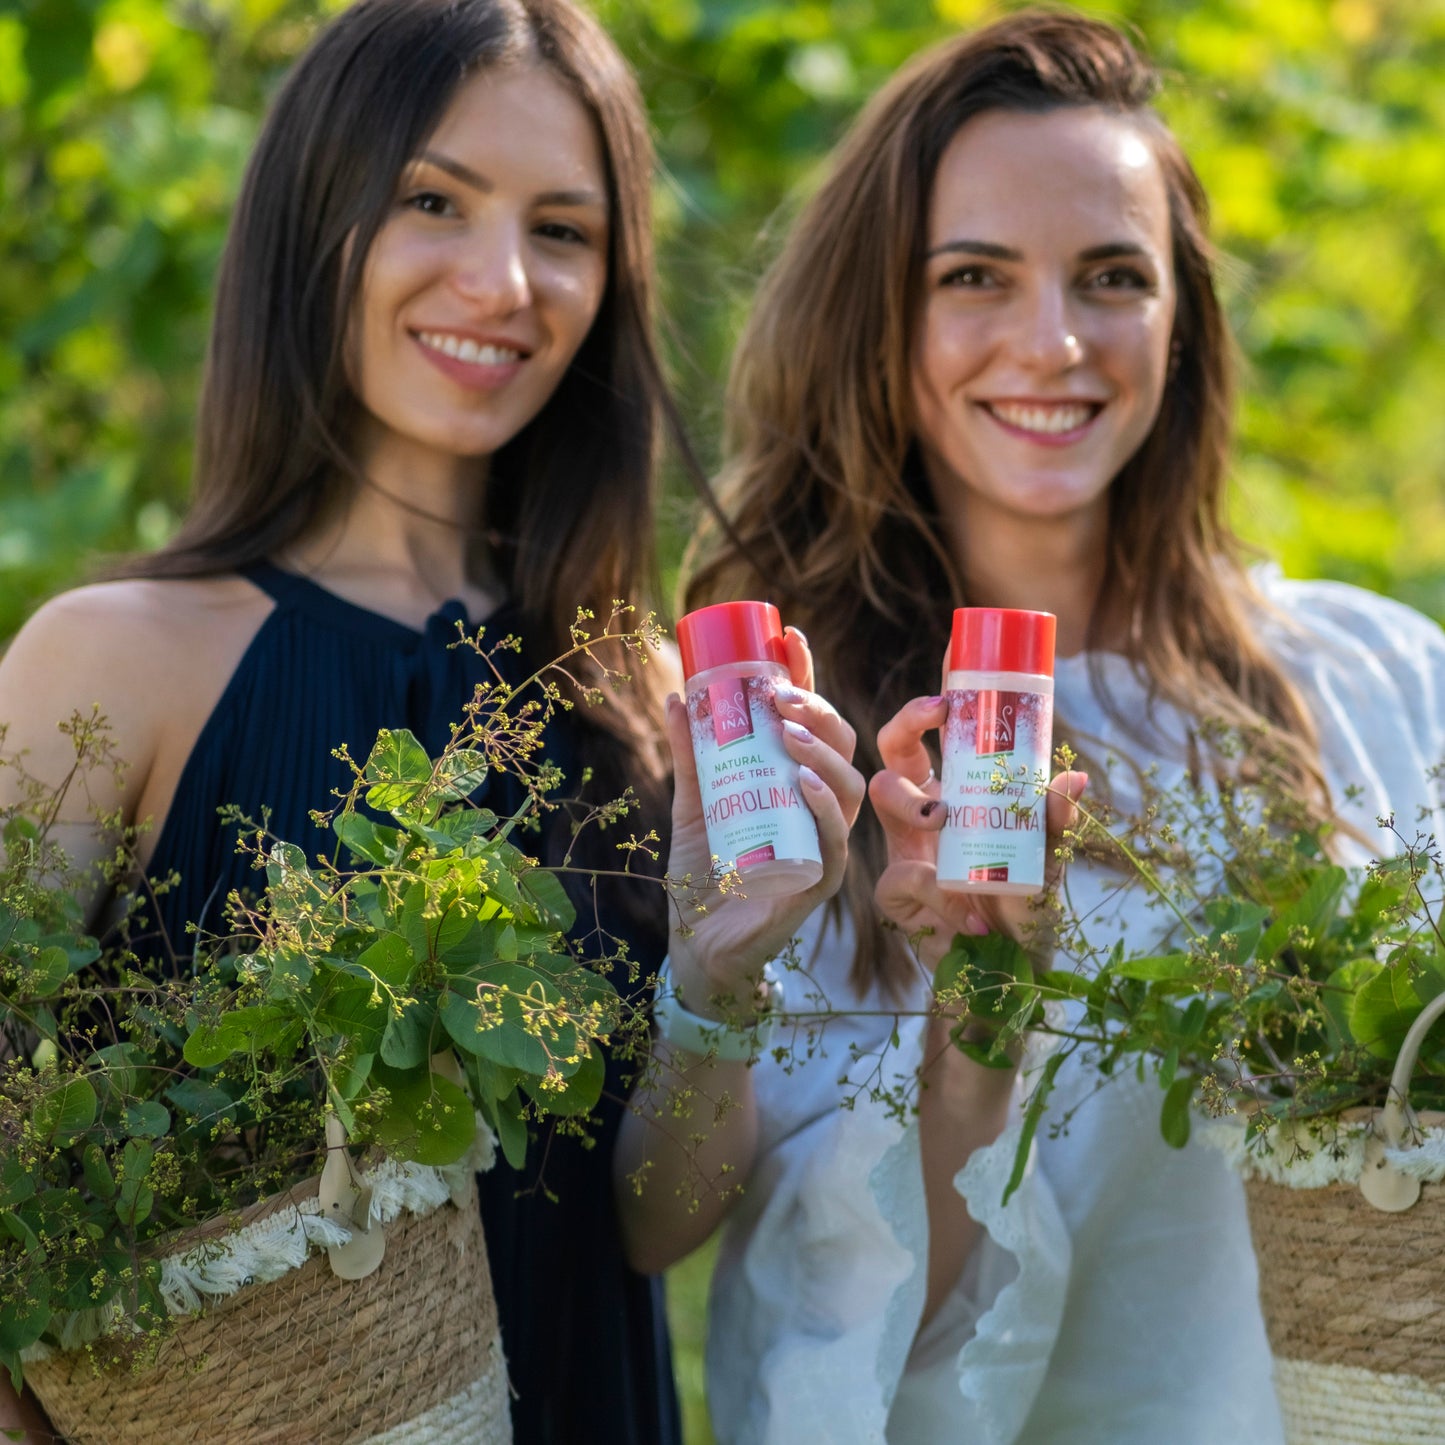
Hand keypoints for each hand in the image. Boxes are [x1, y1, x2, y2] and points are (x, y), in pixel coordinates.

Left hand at [663, 628, 864, 1015]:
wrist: (699, 945)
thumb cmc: (706, 874)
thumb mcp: (693, 805)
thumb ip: (690, 757)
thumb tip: (676, 697)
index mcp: (796, 782)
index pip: (811, 720)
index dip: (807, 675)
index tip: (788, 633)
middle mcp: (820, 808)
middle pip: (840, 746)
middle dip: (818, 709)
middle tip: (779, 692)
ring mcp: (824, 845)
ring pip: (847, 787)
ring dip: (822, 751)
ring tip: (790, 730)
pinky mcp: (819, 884)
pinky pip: (835, 842)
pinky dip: (824, 808)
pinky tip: (804, 782)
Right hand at [869, 695, 1086, 972]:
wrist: (1003, 983)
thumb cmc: (1026, 916)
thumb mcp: (1050, 867)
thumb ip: (1055, 827)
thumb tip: (1076, 776)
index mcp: (961, 794)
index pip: (946, 733)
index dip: (943, 693)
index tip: (955, 656)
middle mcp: (926, 812)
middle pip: (894, 745)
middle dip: (907, 718)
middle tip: (937, 712)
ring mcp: (905, 849)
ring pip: (882, 792)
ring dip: (917, 801)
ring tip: (947, 821)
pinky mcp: (894, 893)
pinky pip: (901, 874)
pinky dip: (939, 895)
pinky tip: (968, 917)